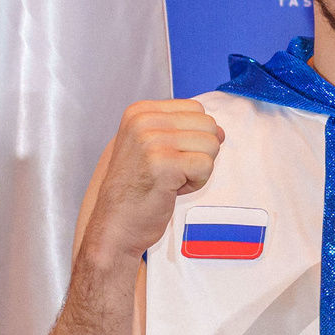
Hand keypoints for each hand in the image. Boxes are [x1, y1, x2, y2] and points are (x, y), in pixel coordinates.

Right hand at [82, 99, 221, 265]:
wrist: (114, 224)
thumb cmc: (134, 190)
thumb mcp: (151, 147)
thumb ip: (182, 132)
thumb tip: (220, 130)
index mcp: (140, 112)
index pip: (196, 109)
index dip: (192, 138)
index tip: (166, 158)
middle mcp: (143, 121)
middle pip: (208, 125)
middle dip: (198, 153)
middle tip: (171, 172)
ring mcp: (152, 140)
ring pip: (211, 144)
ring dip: (197, 169)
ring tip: (170, 180)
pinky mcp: (164, 163)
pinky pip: (207, 166)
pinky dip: (196, 183)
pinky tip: (172, 189)